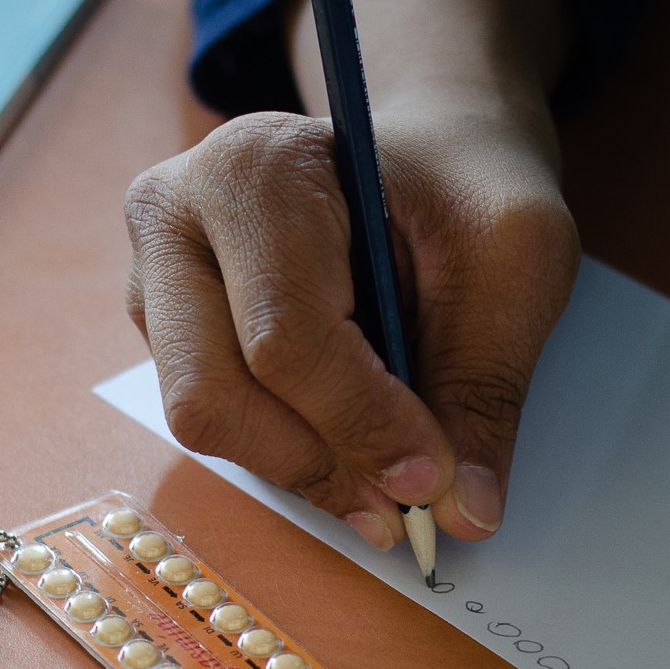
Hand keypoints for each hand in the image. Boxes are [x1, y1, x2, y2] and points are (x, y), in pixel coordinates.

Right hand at [124, 104, 578, 547]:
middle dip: (319, 464)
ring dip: (307, 468)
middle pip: (212, 393)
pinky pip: (217, 423)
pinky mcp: (166, 331)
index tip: (435, 477)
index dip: (360, 422)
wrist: (429, 157)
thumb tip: (465, 511)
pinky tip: (356, 446)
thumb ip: (485, 380)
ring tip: (391, 478)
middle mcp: (175, 219)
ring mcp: (155, 279)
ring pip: (207, 422)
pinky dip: (291, 454)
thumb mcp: (515, 256)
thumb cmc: (465, 186)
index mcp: (253, 167)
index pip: (282, 333)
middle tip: (408, 502)